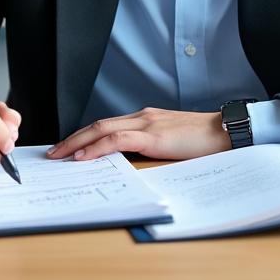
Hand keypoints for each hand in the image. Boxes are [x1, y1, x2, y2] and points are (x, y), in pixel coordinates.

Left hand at [46, 108, 229, 161]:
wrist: (227, 131)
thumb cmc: (204, 140)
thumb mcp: (172, 142)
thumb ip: (152, 146)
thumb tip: (132, 161)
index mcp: (146, 118)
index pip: (107, 124)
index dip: (85, 136)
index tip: (69, 147)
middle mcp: (143, 117)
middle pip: (98, 124)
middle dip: (73, 138)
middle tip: (53, 152)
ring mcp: (147, 124)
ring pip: (102, 129)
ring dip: (77, 142)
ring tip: (60, 155)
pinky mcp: (153, 136)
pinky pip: (117, 139)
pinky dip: (97, 147)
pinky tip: (83, 157)